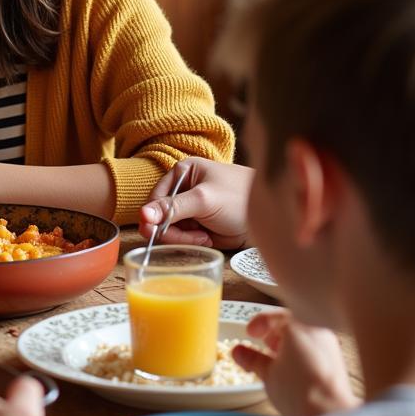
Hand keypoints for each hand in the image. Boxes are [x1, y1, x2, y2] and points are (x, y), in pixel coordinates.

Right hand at [139, 158, 253, 248]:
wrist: (272, 219)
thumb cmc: (240, 198)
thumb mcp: (204, 199)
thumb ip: (172, 207)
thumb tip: (142, 214)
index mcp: (182, 173)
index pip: (155, 197)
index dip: (153, 215)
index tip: (152, 231)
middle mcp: (184, 190)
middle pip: (160, 216)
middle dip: (172, 229)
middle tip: (188, 236)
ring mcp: (191, 210)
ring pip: (171, 229)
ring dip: (184, 237)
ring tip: (204, 235)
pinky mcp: (199, 226)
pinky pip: (183, 238)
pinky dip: (192, 242)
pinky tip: (208, 238)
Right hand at [232, 309, 357, 415]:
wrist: (331, 414)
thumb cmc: (301, 391)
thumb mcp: (267, 373)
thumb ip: (251, 358)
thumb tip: (239, 351)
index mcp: (299, 326)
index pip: (275, 316)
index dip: (259, 323)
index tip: (250, 333)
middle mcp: (316, 332)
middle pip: (291, 324)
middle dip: (273, 334)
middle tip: (261, 344)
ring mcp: (329, 346)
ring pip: (303, 337)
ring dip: (286, 345)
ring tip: (274, 361)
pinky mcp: (335, 363)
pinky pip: (313, 349)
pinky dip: (299, 354)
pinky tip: (291, 371)